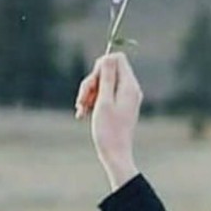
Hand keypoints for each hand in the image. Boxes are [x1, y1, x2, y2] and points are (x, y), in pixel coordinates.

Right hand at [75, 52, 142, 190]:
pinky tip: (82, 114)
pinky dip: (92, 101)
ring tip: (81, 110)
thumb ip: (106, 78)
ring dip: (88, 94)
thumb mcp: (104, 101)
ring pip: (103, 83)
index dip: (101, 65)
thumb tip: (108, 57)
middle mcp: (130, 89)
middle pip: (108, 70)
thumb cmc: (109, 130)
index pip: (117, 58)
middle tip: (82, 100)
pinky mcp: (119, 105)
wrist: (115, 153)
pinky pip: (104, 95)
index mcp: (129, 86)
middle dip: (91, 82)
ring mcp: (125, 97)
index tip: (92, 82)